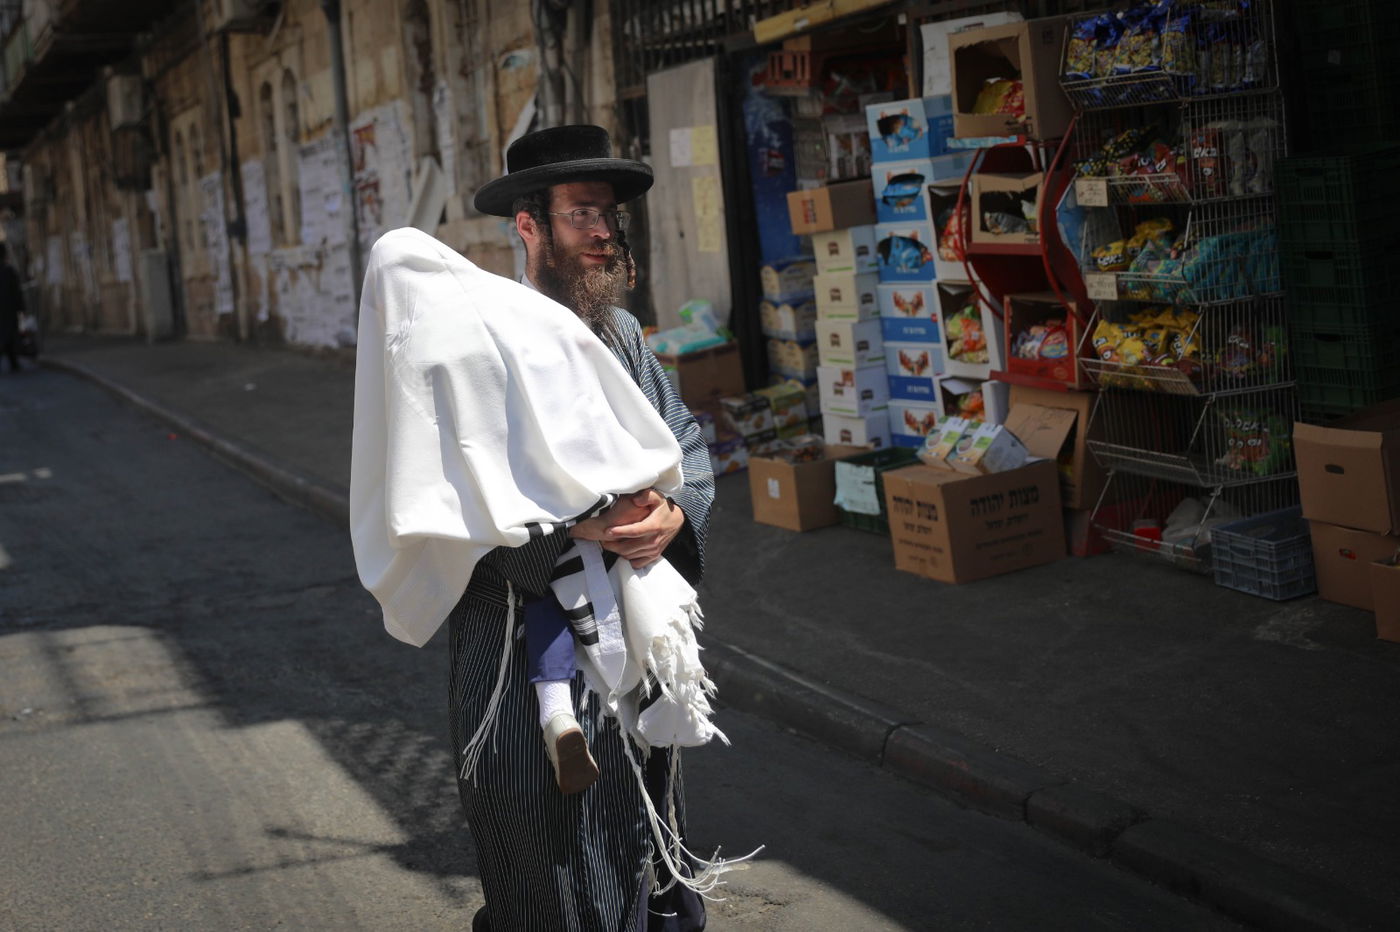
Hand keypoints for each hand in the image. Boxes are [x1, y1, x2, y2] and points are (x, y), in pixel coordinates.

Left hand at [569, 489, 684, 567]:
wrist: (677, 521)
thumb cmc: (662, 508)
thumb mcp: (657, 497)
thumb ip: (647, 495)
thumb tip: (636, 500)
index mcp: (654, 526)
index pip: (635, 531)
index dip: (620, 532)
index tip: (607, 531)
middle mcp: (654, 540)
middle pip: (629, 547)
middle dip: (613, 545)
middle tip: (602, 539)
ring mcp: (654, 550)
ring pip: (630, 556)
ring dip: (618, 551)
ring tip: (609, 544)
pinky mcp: (653, 556)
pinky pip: (637, 562)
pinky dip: (627, 558)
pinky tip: (622, 550)